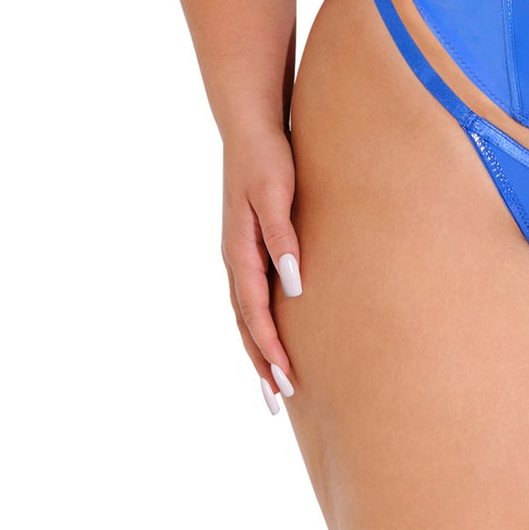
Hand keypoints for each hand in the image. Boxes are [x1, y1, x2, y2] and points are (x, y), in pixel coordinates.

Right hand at [221, 129, 301, 411]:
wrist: (251, 126)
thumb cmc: (268, 157)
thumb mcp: (277, 193)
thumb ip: (283, 238)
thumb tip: (293, 286)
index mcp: (240, 251)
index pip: (254, 313)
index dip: (270, 349)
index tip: (287, 381)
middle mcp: (235, 258)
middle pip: (245, 324)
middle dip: (261, 363)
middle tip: (278, 403)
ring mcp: (240, 253)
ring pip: (246, 314)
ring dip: (258, 350)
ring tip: (274, 385)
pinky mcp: (250, 246)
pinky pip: (252, 297)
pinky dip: (258, 325)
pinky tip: (273, 336)